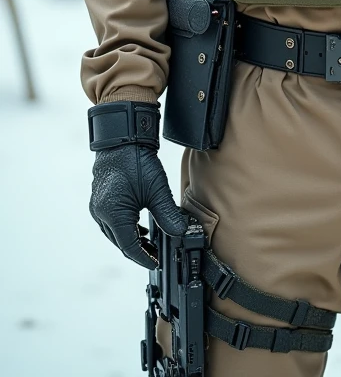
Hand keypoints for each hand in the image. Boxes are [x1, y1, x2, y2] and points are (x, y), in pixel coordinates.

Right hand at [89, 143, 187, 267]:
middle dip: (138, 251)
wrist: (122, 140)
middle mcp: (101, 214)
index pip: (129, 247)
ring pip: (115, 234)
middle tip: (156, 255)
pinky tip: (138, 228)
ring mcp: (97, 208)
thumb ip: (168, 215)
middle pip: (120, 242)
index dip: (143, 258)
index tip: (155, 263)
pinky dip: (125, 229)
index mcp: (113, 215)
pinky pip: (111, 223)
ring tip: (150, 244)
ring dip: (131, 240)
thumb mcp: (157, 191)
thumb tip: (180, 232)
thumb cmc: (136, 161)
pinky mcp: (99, 201)